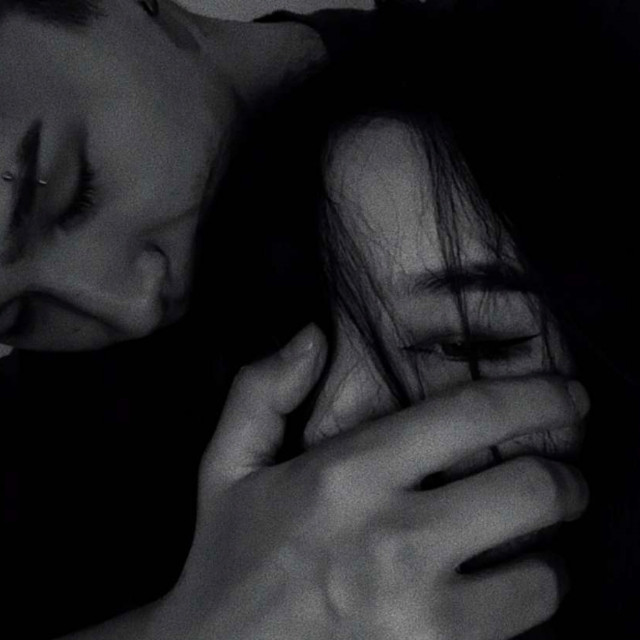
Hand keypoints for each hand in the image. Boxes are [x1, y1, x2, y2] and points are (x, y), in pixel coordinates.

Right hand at [151, 324, 588, 639]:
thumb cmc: (228, 560)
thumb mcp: (226, 467)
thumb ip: (260, 390)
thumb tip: (312, 337)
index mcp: (347, 476)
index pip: (471, 416)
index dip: (538, 398)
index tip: (569, 397)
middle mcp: (392, 540)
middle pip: (532, 490)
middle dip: (566, 479)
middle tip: (564, 480)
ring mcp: (420, 615)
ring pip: (543, 575)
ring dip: (550, 554)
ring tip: (532, 545)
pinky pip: (519, 632)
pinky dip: (524, 605)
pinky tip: (501, 593)